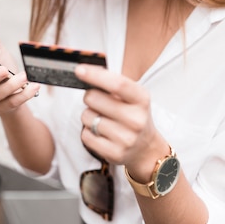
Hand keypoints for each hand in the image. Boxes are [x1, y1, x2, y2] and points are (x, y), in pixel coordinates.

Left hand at [76, 64, 168, 180]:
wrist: (145, 149)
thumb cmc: (132, 115)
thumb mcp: (131, 96)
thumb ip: (112, 83)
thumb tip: (84, 70)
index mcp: (142, 99)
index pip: (118, 84)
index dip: (96, 75)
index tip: (79, 70)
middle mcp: (136, 119)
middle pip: (94, 99)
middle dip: (89, 97)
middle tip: (97, 102)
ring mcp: (126, 139)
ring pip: (86, 117)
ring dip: (88, 116)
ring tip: (103, 119)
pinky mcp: (115, 154)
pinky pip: (86, 136)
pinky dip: (88, 132)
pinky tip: (100, 133)